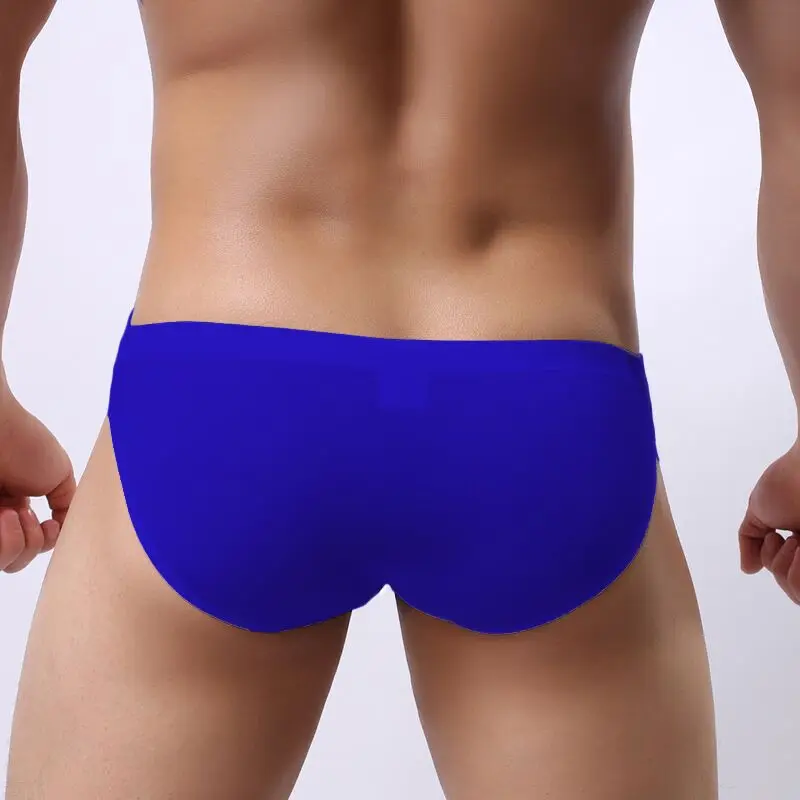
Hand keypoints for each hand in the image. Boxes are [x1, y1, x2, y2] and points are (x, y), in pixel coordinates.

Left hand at [0, 387, 75, 572]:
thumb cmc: (24, 442)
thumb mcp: (60, 474)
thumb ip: (67, 504)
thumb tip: (66, 528)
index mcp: (16, 507)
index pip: (31, 545)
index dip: (44, 543)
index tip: (49, 523)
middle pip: (17, 559)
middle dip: (32, 546)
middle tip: (28, 517)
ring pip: (5, 561)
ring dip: (19, 544)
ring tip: (13, 514)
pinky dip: (9, 543)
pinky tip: (7, 516)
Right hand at [739, 441, 799, 603]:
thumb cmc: (788, 480)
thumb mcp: (759, 511)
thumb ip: (749, 539)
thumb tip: (747, 569)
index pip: (788, 578)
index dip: (775, 565)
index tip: (777, 536)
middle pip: (794, 592)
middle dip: (781, 568)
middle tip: (790, 539)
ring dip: (787, 568)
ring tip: (798, 540)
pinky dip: (796, 571)